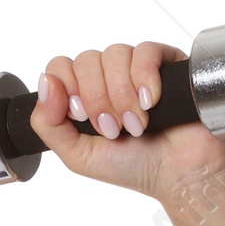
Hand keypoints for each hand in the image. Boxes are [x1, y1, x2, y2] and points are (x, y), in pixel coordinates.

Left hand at [27, 43, 224, 200]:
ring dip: (122, 95)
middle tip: (113, 129)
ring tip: (136, 125)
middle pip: (85, 60)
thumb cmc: (133, 166)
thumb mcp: (78, 156)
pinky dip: (144, 79)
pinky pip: (145, 51)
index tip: (82, 117)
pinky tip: (150, 102)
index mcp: (84, 95)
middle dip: (97, 100)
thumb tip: (45, 82)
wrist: (179, 174)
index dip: (67, 88)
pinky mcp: (166, 61)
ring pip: (114, 54)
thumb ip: (49, 125)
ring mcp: (136, 67)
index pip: (60, 67)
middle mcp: (108, 77)